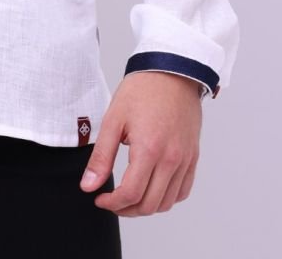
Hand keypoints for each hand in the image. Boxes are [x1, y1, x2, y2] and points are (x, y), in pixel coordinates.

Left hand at [78, 71, 201, 215]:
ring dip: (146, 207)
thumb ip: (101, 157)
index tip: (99, 199)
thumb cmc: (142, 91)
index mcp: (149, 149)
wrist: (172, 71)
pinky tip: (151, 188)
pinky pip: (183, 191)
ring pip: (167, 202)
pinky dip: (167, 198)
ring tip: (129, 197)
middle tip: (111, 201)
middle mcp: (171, 159)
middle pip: (149, 204)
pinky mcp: (193, 156)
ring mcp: (185, 159)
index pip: (131, 194)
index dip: (112, 204)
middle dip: (126, 209)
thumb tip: (88, 186)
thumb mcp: (113, 119)